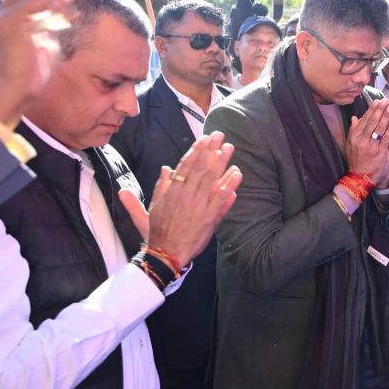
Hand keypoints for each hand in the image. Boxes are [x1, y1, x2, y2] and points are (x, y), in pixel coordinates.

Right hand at [0, 0, 78, 126]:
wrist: (15, 92)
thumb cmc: (31, 74)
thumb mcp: (45, 42)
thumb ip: (51, 25)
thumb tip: (66, 12)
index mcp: (11, 16)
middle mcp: (5, 13)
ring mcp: (6, 17)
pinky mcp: (12, 24)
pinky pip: (33, 2)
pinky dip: (53, 3)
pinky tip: (67, 16)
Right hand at [134, 131, 241, 268]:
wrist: (165, 253)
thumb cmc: (157, 231)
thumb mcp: (151, 207)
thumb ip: (159, 186)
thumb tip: (165, 168)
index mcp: (172, 190)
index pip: (186, 165)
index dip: (197, 150)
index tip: (205, 138)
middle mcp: (185, 194)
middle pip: (201, 167)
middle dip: (211, 149)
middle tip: (220, 135)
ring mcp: (198, 205)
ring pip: (211, 179)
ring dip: (221, 162)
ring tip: (229, 148)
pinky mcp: (208, 217)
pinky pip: (221, 198)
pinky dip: (229, 185)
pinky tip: (237, 173)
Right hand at [346, 99, 388, 187]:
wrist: (362, 179)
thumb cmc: (356, 160)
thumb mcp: (349, 145)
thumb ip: (353, 131)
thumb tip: (356, 117)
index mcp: (356, 139)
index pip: (366, 121)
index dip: (373, 110)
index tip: (378, 101)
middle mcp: (365, 143)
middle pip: (375, 123)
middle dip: (382, 111)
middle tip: (388, 101)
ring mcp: (376, 149)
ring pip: (383, 130)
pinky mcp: (384, 155)